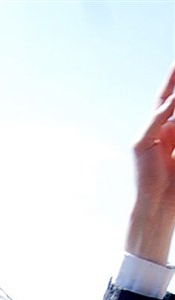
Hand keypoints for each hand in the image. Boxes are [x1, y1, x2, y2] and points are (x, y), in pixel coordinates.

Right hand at [126, 66, 174, 262]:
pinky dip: (165, 111)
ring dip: (173, 90)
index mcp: (168, 133)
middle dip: (173, 79)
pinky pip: (155, 122)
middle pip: (167, 98)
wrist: (160, 207)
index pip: (174, 102)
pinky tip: (173, 100)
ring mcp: (146, 137)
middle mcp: (156, 131)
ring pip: (163, 107)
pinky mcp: (140, 145)